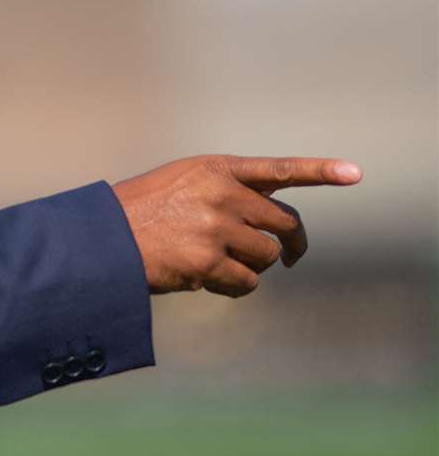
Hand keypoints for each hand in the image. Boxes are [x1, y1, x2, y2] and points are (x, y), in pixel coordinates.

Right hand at [111, 155, 360, 296]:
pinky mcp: (208, 262)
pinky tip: (207, 279)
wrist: (97, 239)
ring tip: (221, 265)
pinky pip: (247, 282)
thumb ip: (225, 192)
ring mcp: (216, 228)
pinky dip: (236, 286)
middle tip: (291, 257)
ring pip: (267, 255)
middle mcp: (221, 194)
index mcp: (215, 169)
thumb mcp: (180, 184)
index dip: (320, 171)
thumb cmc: (137, 213)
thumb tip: (272, 229)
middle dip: (292, 243)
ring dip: (253, 266)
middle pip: (284, 223)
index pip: (278, 170)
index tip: (356, 173)